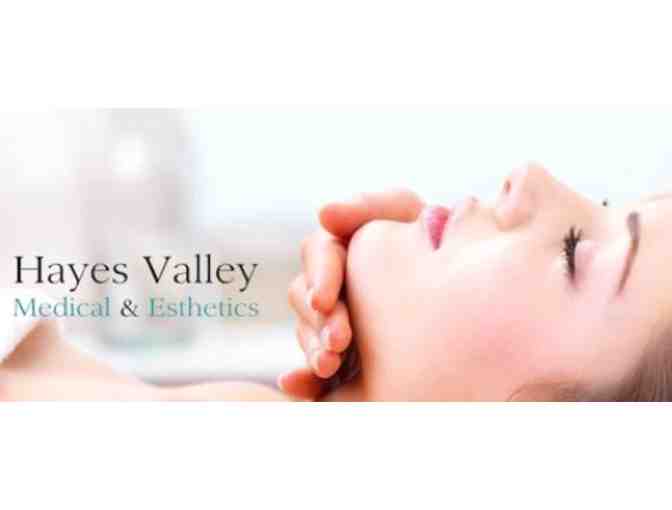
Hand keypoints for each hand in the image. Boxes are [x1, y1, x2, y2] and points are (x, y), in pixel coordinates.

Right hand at [279, 189, 423, 399]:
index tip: (325, 300)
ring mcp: (335, 321)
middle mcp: (334, 283)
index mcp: (344, 247)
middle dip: (319, 320)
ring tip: (330, 365)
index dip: (320, 277)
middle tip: (338, 341)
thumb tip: (324, 213)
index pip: (318, 254)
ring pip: (308, 333)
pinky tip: (296, 385)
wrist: (471, 292)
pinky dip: (301, 379)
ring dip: (314, 348)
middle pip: (307, 297)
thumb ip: (368, 207)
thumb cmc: (438, 241)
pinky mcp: (341, 357)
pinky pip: (312, 371)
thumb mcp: (409, 216)